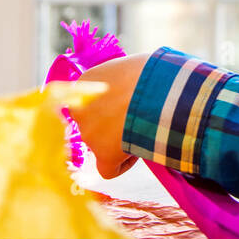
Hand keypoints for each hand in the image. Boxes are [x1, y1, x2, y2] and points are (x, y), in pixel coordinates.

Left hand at [67, 52, 149, 178]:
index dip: (109, 106)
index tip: (127, 107)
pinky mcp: (103, 155)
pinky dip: (123, 165)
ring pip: (101, 145)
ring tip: (144, 132)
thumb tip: (129, 92)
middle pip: (94, 123)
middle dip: (112, 125)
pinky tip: (139, 153)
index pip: (91, 101)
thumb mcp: (128, 68)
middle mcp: (80, 109)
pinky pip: (108, 169)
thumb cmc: (150, 73)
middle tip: (136, 120)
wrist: (158, 91)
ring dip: (119, 141)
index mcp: (85, 83)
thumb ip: (119, 83)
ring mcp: (89, 133)